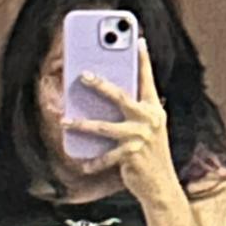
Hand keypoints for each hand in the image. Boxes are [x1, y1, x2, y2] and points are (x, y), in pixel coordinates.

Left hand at [61, 37, 178, 204]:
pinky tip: (82, 163)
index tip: (138, 40)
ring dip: (82, 124)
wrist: (160, 185)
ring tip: (65, 121)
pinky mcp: (131, 155)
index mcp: (153, 109)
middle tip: (83, 75)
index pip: (147, 79)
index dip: (143, 59)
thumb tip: (103, 99)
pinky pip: (105, 156)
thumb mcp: (147, 129)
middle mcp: (148, 120)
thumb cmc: (149, 154)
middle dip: (100, 84)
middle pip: (120, 96)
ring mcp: (140, 137)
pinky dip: (92, 161)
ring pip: (104, 127)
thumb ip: (133, 113)